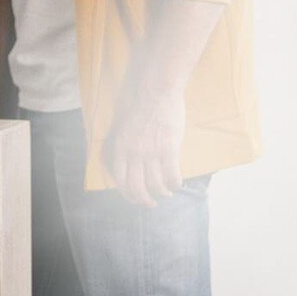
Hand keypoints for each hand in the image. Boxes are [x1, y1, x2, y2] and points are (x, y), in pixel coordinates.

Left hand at [106, 89, 186, 207]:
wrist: (156, 92)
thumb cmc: (140, 106)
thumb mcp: (125, 129)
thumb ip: (126, 147)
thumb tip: (131, 164)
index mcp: (120, 148)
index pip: (120, 180)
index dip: (127, 194)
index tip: (134, 198)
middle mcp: (133, 154)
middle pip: (136, 187)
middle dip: (143, 200)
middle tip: (150, 204)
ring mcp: (151, 153)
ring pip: (155, 184)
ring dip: (161, 193)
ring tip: (166, 194)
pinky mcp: (168, 149)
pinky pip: (171, 175)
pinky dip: (174, 184)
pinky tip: (177, 184)